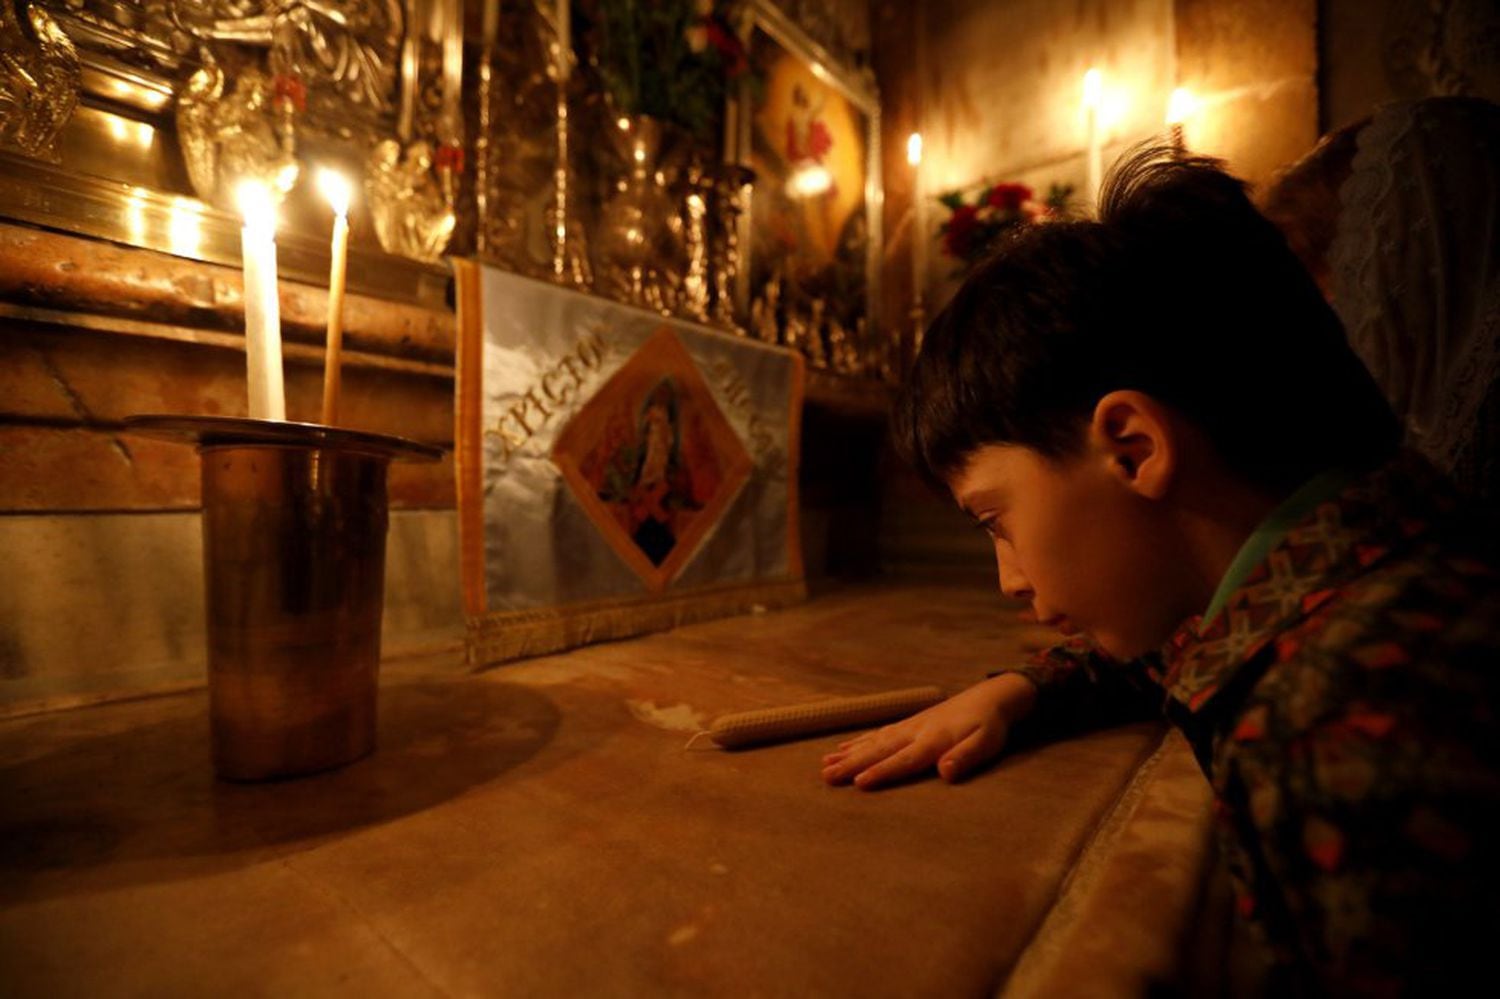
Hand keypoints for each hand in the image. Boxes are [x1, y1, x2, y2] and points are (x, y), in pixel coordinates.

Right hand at [820, 673, 1036, 789]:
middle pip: (879, 750)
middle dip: (852, 764)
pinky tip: (842, 748)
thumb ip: (965, 757)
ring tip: (825, 765)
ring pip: (872, 741)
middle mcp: (914, 732)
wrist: (990, 697)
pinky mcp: (907, 725)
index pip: (904, 760)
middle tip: (827, 777)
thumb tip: (945, 772)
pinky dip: (858, 741)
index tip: (859, 783)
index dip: (882, 772)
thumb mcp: (986, 743)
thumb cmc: (989, 726)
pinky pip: (877, 734)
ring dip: (848, 754)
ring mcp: (908, 726)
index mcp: (933, 740)